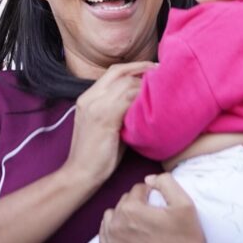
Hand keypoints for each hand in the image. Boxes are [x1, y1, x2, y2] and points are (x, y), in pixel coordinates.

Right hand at [62, 61, 153, 184]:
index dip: (134, 68)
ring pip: (125, 84)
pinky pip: (127, 100)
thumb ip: (119, 110)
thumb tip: (143, 101)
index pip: (113, 72)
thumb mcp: (106, 125)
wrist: (80, 174)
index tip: (152, 70)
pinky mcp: (103, 118)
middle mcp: (89, 98)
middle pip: (119, 73)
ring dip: (144, 85)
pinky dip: (141, 98)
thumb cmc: (97, 154)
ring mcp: (95, 107)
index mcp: (87, 97)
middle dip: (142, 69)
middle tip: (161, 72)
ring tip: (160, 87)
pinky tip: (153, 103)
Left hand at [100, 174, 203, 242]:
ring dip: (124, 217)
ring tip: (141, 226)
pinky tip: (130, 236)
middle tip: (153, 217)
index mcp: (131, 210)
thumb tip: (149, 179)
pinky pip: (105, 233)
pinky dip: (115, 231)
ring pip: (112, 216)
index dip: (151, 193)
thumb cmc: (184, 240)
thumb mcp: (185, 206)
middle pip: (125, 202)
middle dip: (137, 205)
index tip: (160, 206)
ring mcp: (111, 240)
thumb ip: (166, 183)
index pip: (138, 189)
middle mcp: (116, 224)